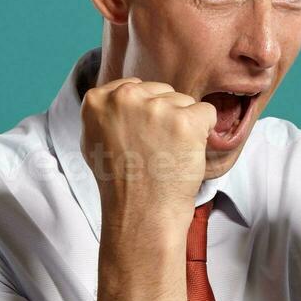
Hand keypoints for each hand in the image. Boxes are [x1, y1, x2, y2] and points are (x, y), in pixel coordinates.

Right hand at [81, 78, 216, 228]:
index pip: (136, 87)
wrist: (141, 213)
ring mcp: (156, 108)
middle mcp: (124, 97)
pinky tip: (186, 154)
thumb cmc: (120, 183)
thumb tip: (121, 94)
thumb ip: (106, 112)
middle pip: (161, 92)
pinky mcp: (186, 120)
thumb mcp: (93, 141)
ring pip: (184, 102)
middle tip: (155, 150)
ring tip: (167, 154)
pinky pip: (207, 113)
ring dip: (183, 125)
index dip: (144, 114)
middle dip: (164, 116)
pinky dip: (203, 133)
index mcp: (98, 99)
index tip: (140, 138)